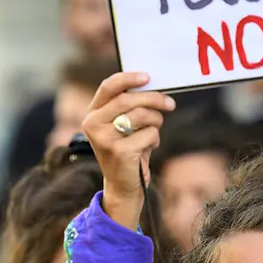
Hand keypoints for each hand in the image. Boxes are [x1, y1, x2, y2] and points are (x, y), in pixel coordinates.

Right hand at [82, 72, 174, 226]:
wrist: (122, 186)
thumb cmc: (127, 150)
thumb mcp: (123, 126)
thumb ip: (129, 106)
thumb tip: (152, 85)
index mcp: (92, 114)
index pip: (108, 87)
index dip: (128, 78)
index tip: (147, 77)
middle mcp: (93, 125)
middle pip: (129, 99)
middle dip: (154, 99)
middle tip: (170, 104)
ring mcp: (104, 139)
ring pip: (142, 115)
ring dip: (155, 122)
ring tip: (152, 133)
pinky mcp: (119, 152)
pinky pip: (149, 134)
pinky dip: (154, 140)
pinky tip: (147, 149)